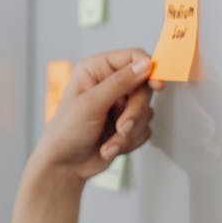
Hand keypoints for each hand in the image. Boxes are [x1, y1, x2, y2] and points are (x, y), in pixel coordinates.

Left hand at [32, 48, 164, 180]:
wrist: (65, 165)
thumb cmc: (66, 131)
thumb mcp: (91, 103)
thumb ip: (120, 82)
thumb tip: (146, 65)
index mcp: (97, 69)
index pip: (133, 57)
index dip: (149, 69)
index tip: (157, 85)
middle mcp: (110, 83)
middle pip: (145, 87)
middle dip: (134, 112)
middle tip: (121, 127)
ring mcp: (120, 105)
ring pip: (146, 111)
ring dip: (128, 132)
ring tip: (108, 142)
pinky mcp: (127, 124)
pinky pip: (145, 129)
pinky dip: (128, 141)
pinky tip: (109, 147)